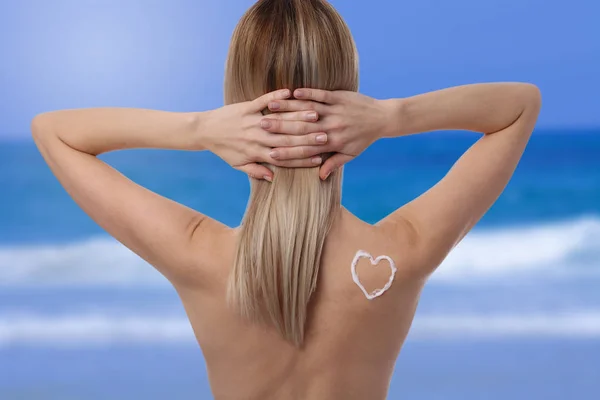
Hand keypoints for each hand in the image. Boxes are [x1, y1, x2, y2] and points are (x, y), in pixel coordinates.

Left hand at [203, 89, 328, 180]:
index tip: (318, 158)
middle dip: (306, 139)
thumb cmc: (224, 149)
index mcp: (257, 153)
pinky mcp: (246, 107)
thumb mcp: (238, 164)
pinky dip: (276, 97)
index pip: (284, 157)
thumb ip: (256, 171)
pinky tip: (290, 93)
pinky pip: (263, 101)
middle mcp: (257, 138)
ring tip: (315, 115)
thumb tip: (273, 178)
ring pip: (279, 121)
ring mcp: (252, 121)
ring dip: (297, 118)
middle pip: (286, 139)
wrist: (204, 131)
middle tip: (325, 136)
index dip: (301, 158)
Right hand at [261, 89, 394, 179]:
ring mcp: (335, 111)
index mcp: (332, 144)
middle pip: (301, 129)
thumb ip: (333, 164)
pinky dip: (307, 94)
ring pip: (308, 111)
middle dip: (280, 128)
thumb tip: (319, 176)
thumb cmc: (364, 138)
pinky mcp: (339, 97)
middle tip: (260, 127)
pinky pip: (320, 95)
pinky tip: (293, 92)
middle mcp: (331, 128)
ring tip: (271, 107)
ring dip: (288, 108)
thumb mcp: (350, 154)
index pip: (305, 149)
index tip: (269, 152)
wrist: (382, 118)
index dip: (286, 151)